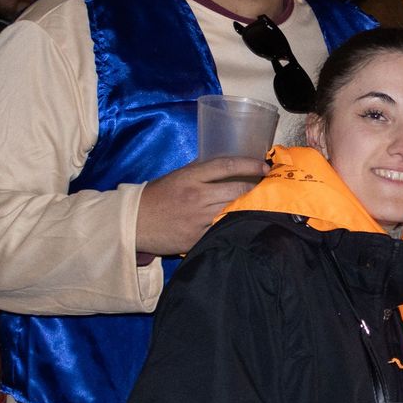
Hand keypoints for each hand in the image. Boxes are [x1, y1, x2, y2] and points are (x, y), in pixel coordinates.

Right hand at [136, 156, 267, 256]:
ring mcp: (198, 218)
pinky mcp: (198, 237)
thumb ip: (200, 172)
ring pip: (234, 211)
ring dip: (250, 208)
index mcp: (190, 177)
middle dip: (257, 189)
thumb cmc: (156, 197)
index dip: (250, 165)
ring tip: (262, 205)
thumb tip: (227, 167)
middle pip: (237, 190)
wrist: (133, 223)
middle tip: (269, 188)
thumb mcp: (176, 177)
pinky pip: (223, 230)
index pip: (226, 166)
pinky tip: (244, 224)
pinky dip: (234, 226)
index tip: (265, 167)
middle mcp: (197, 196)